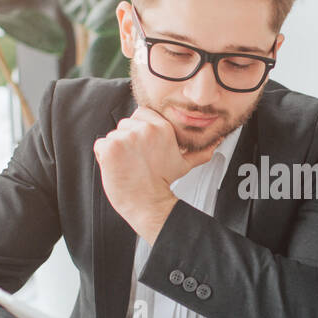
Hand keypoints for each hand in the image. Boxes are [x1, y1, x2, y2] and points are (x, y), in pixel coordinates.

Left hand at [92, 107, 215, 242]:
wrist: (148, 203)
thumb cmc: (163, 184)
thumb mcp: (185, 164)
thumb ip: (200, 151)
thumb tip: (217, 143)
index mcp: (161, 128)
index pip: (141, 113)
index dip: (139, 129)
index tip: (142, 146)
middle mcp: (143, 129)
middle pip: (125, 124)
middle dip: (128, 140)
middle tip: (136, 159)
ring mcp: (125, 138)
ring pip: (113, 135)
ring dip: (116, 150)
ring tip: (128, 165)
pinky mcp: (109, 148)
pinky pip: (100, 145)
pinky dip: (104, 157)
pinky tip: (117, 168)